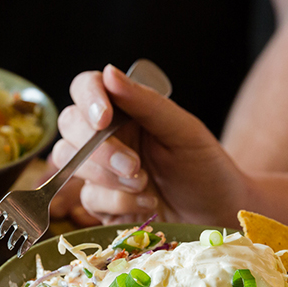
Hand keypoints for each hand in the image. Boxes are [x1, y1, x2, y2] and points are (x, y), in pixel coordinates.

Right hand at [49, 65, 251, 226]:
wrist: (217, 214)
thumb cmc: (205, 167)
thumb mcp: (183, 130)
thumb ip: (146, 102)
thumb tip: (109, 73)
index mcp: (126, 109)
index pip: (87, 88)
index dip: (88, 99)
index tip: (104, 119)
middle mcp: (108, 135)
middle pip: (70, 124)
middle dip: (99, 148)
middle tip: (134, 166)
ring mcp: (100, 169)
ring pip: (70, 161)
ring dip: (107, 177)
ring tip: (145, 185)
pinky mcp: (101, 202)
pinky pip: (89, 198)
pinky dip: (118, 202)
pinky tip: (147, 204)